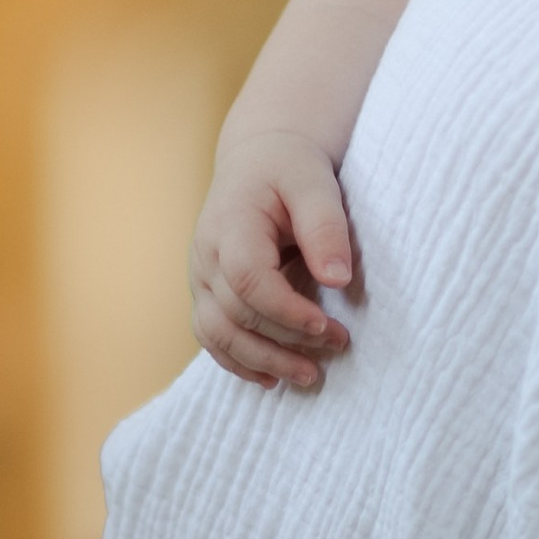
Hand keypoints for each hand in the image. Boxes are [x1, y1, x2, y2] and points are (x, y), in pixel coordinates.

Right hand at [189, 130, 359, 390]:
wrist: (258, 160)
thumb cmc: (288, 169)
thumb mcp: (314, 183)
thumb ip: (325, 227)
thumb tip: (337, 280)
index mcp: (230, 224)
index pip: (247, 280)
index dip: (286, 310)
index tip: (327, 325)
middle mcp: (206, 255)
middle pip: (234, 314)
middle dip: (286, 340)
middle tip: (338, 345)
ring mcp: (200, 277)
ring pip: (217, 334)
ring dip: (262, 361)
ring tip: (309, 376)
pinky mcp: (206, 293)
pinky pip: (211, 337)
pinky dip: (238, 362)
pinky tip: (272, 378)